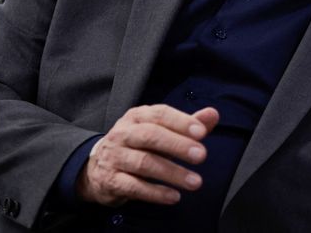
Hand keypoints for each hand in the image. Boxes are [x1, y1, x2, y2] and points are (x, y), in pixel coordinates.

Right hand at [77, 105, 218, 205]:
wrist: (97, 167)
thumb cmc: (137, 144)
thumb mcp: (160, 129)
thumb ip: (187, 123)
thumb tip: (212, 114)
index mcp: (137, 116)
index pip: (160, 114)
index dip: (181, 122)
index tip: (202, 132)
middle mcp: (123, 133)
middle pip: (150, 136)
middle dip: (177, 145)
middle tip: (201, 155)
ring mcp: (115, 157)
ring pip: (143, 163)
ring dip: (172, 173)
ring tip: (195, 182)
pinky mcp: (111, 180)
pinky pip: (133, 187)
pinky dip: (155, 193)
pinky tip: (173, 196)